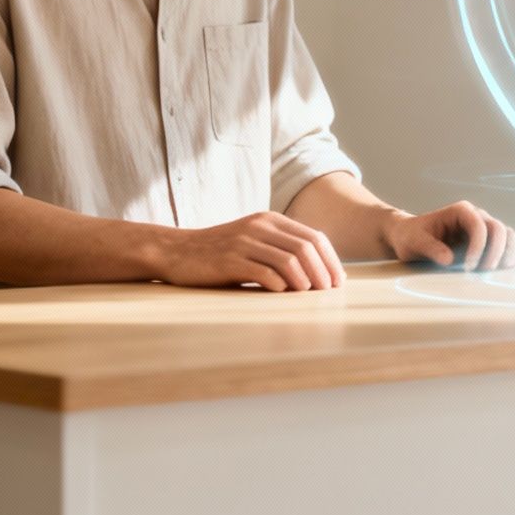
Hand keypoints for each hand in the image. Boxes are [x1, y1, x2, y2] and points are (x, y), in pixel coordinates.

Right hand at [154, 212, 345, 291]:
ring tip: (309, 294)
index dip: (331, 259)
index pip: (313, 236)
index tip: (338, 281)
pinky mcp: (229, 260)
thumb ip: (279, 249)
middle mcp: (259, 227)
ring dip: (305, 279)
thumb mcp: (253, 242)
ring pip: (289, 259)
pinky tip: (282, 294)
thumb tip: (316, 273)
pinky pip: (263, 271)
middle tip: (328, 292)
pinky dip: (279, 284)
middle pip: (305, 247)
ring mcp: (244, 242)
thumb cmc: (219, 254)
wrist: (176, 251)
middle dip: (323, 271)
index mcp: (270, 220)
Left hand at [383, 201, 514, 270]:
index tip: (467, 267)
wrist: (410, 238)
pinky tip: (499, 270)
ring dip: (505, 255)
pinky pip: (506, 246)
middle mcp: (476, 216)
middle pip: (498, 229)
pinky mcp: (487, 242)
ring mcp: (483, 229)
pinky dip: (507, 257)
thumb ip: (430, 248)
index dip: (478, 246)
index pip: (478, 225)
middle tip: (482, 273)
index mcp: (460, 211)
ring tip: (493, 272)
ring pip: (507, 236)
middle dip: (494, 252)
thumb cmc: (411, 236)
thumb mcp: (414, 241)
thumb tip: (448, 259)